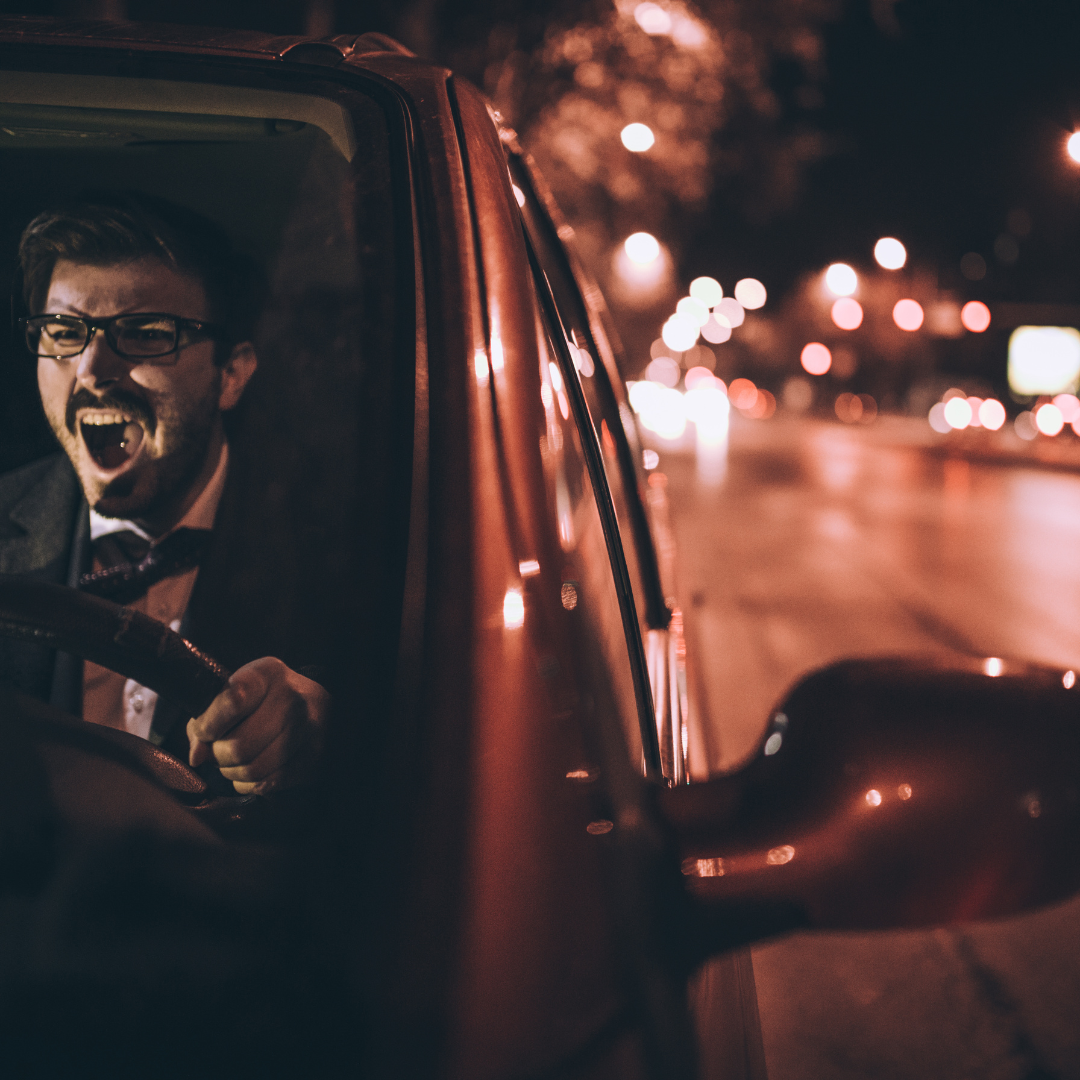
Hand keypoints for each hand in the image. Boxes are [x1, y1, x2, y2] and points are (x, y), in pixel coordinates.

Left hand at [187, 657, 328, 794]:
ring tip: (235, 761)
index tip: (205, 731)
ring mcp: (307, 728)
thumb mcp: (233, 694)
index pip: (231, 701)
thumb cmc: (263, 701)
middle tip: (220, 750)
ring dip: (233, 772)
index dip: (209, 725)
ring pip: (252, 770)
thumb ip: (205, 721)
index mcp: (267, 674)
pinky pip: (268, 783)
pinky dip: (251, 784)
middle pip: (238, 746)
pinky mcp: (313, 755)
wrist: (314, 706)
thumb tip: (197, 758)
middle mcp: (291, 698)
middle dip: (218, 756)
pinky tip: (253, 769)